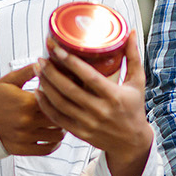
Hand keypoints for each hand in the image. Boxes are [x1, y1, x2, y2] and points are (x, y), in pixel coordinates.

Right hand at [0, 63, 64, 155]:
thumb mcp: (8, 80)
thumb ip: (28, 71)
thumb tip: (44, 62)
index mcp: (26, 102)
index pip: (56, 99)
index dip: (62, 96)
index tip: (64, 92)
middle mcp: (27, 121)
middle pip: (59, 118)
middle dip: (64, 112)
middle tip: (66, 108)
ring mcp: (26, 137)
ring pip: (57, 135)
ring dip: (62, 128)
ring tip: (60, 121)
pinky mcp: (23, 149)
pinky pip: (47, 149)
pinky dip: (54, 143)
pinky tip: (53, 135)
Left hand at [34, 31, 152, 175]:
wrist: (131, 143)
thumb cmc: (134, 109)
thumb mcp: (137, 83)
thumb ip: (133, 57)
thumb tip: (130, 32)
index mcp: (114, 96)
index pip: (89, 76)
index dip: (71, 61)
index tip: (57, 48)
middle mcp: (100, 110)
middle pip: (69, 89)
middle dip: (51, 72)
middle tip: (40, 58)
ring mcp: (88, 123)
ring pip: (60, 103)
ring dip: (45, 85)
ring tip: (37, 70)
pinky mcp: (80, 132)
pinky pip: (58, 118)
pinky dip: (45, 105)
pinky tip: (38, 92)